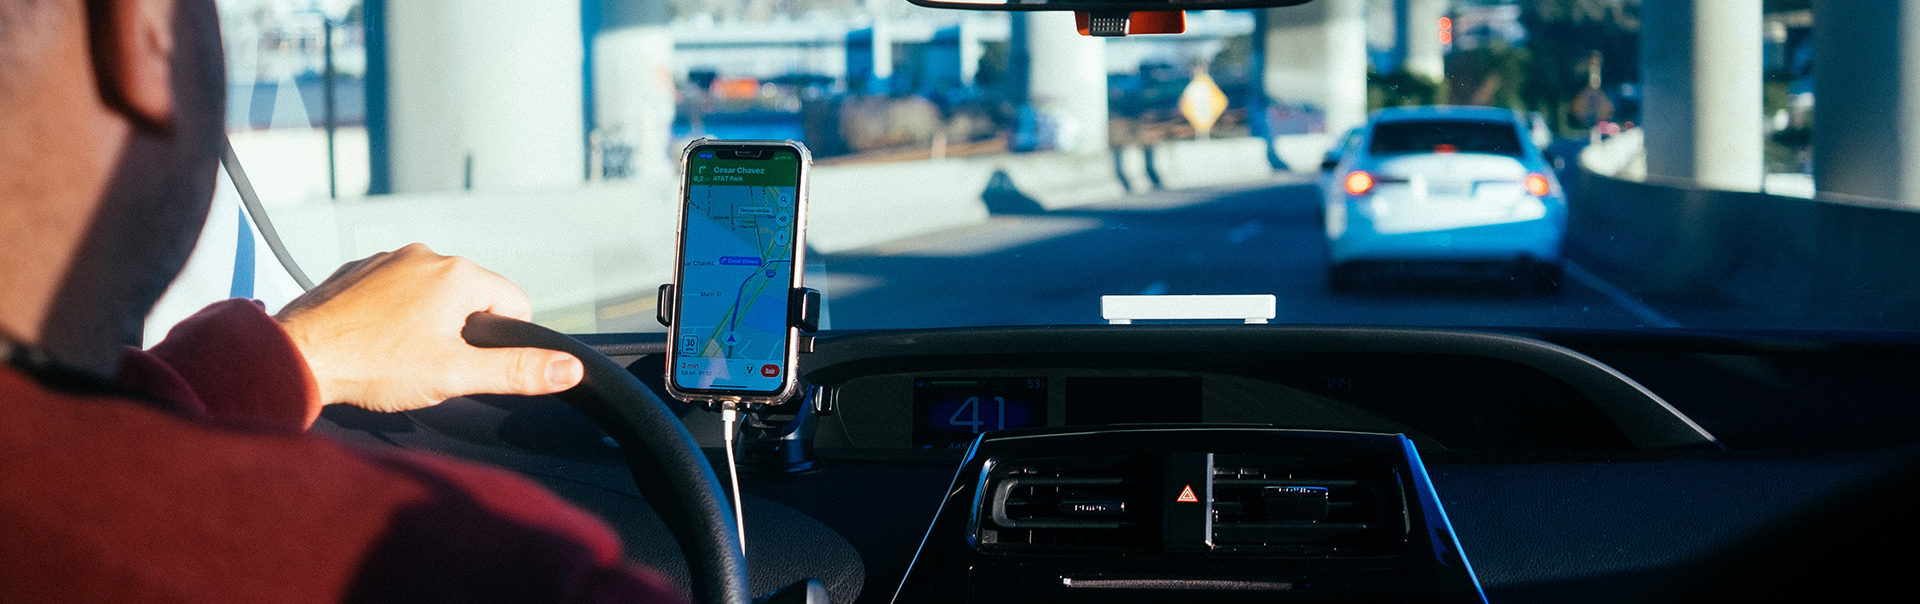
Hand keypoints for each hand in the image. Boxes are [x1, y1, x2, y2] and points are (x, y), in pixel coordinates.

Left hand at [274, 243, 584, 411]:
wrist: (295, 356)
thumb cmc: (374, 366)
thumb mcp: (456, 375)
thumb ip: (518, 370)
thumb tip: (569, 368)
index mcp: (459, 275)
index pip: (515, 304)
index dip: (500, 342)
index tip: (466, 363)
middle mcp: (426, 255)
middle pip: (472, 297)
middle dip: (460, 331)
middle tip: (427, 364)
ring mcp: (388, 258)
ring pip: (431, 292)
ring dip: (425, 320)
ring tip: (396, 355)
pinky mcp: (356, 269)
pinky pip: (393, 290)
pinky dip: (390, 313)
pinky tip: (372, 340)